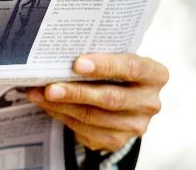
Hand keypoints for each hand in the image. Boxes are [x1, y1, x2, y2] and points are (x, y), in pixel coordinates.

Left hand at [28, 54, 168, 151]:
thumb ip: (95, 58)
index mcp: (155, 75)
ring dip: (63, 106)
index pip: (132, 68)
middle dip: (77, 92)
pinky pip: (86, 130)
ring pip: (94, 117)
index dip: (105, 65)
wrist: (119, 99)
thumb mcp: (113, 59)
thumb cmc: (113, 72)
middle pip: (111, 98)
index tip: (77, 63)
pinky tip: (48, 106)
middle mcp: (150, 102)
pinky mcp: (118, 140)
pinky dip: (63, 116)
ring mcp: (136, 124)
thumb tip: (56, 56)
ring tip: (39, 94)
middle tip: (50, 87)